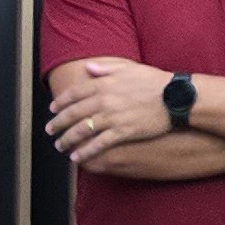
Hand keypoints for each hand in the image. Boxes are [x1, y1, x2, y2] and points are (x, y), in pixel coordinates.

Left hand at [44, 56, 173, 169]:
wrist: (175, 97)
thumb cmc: (154, 81)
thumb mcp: (129, 68)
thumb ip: (106, 67)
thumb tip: (88, 67)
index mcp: (104, 83)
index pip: (74, 93)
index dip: (60, 102)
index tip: (52, 109)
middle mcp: (104, 100)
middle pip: (73, 113)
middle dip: (58, 123)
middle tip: (49, 130)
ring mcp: (113, 116)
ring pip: (82, 130)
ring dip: (68, 139)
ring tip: (60, 145)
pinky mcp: (123, 131)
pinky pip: (99, 144)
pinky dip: (86, 152)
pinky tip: (77, 158)